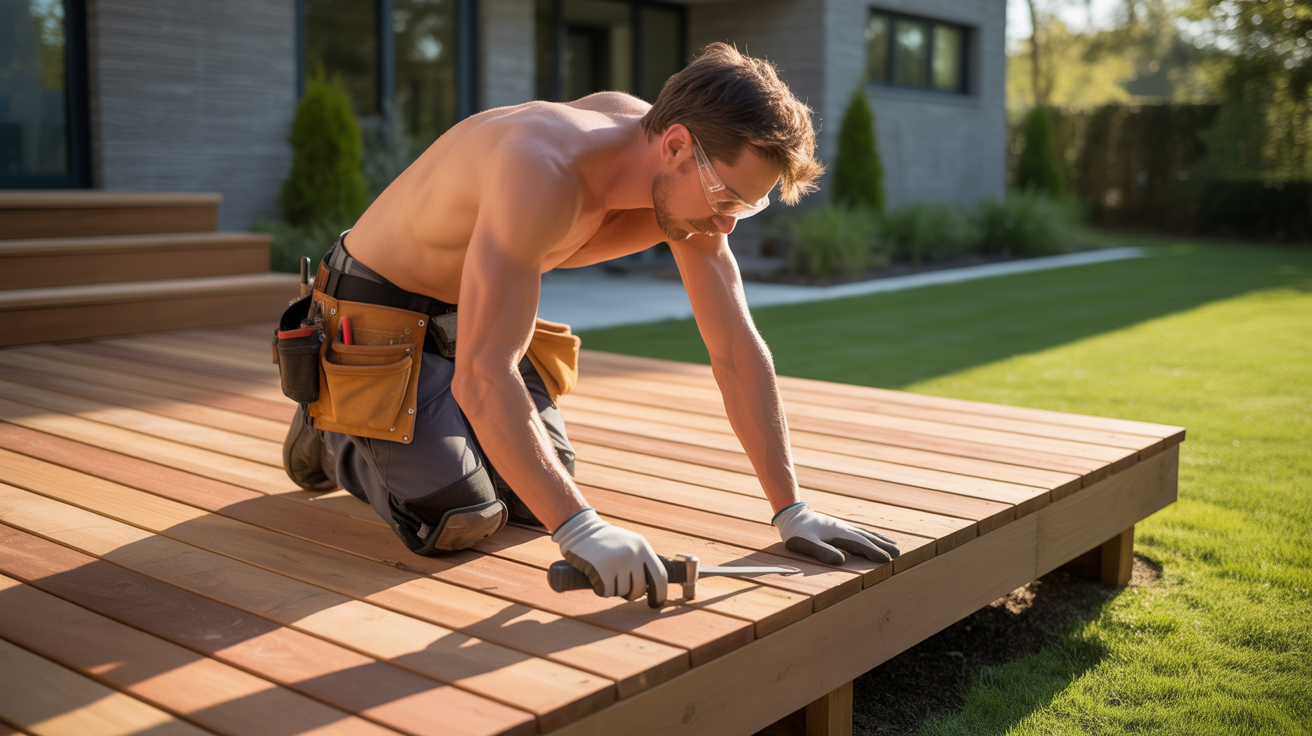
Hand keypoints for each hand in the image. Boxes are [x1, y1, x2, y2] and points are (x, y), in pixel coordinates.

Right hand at [553, 509, 668, 604]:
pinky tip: (595, 576)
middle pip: (639, 589)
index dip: (659, 594)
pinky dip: (600, 589)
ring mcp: (617, 561)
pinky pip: (606, 592)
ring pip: (622, 592)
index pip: (659, 577)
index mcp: (643, 548)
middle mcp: (633, 554)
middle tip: (618, 583)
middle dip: (630, 593)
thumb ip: (642, 563)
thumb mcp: (630, 545)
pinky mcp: (601, 569)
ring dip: (613, 589)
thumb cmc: (606, 543)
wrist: (580, 530)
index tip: (654, 604)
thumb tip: (652, 590)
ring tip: (604, 572)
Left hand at [773, 502, 900, 564]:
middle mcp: (844, 528)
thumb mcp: (804, 543)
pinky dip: (870, 536)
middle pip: (867, 537)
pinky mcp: (839, 527)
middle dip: (882, 545)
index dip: (874, 552)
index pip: (860, 544)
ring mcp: (842, 527)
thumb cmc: (796, 532)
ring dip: (879, 540)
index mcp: (838, 533)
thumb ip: (822, 552)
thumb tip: (841, 562)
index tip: (888, 559)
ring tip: (893, 545)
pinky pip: (859, 532)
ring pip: (865, 533)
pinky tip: (872, 540)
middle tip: (898, 553)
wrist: (791, 514)